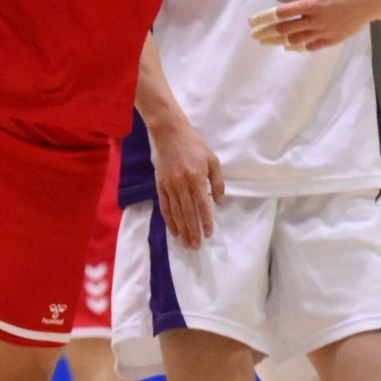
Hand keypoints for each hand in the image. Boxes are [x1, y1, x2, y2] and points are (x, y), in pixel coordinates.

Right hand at [149, 116, 224, 251]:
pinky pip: (165, 207)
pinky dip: (169, 221)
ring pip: (175, 213)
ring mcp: (169, 186)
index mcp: (196, 178)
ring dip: (181, 230)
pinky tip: (174, 231)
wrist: (170, 134)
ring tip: (186, 244)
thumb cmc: (195, 146)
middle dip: (192, 231)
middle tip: (196, 247)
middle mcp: (182, 184)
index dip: (205, 221)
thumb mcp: (213, 160)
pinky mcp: (160, 186)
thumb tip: (219, 203)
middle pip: (187, 213)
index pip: (202, 205)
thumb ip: (217, 182)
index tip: (208, 235)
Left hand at [250, 0, 375, 51]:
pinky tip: (294, 44)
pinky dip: (301, 45)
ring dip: (283, 40)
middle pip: (285, 29)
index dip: (265, 18)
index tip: (253, 22)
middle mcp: (314, 20)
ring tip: (273, 40)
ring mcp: (323, 32)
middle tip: (257, 35)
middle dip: (268, 33)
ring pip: (296, 41)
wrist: (368, 1)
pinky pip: (311, 46)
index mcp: (310, 4)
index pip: (281, 13)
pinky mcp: (332, 40)